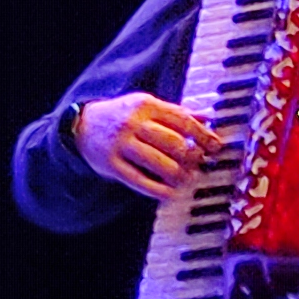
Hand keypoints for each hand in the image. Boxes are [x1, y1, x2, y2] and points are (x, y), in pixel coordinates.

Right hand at [70, 91, 220, 202]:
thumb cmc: (122, 116)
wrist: (82, 126)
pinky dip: (158, 189)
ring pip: (157, 162)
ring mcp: (120, 144)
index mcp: (145, 105)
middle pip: (172, 142)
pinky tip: (170, 193)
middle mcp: (132, 123)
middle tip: (200, 163)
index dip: (202, 135)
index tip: (216, 146)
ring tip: (187, 178)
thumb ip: (175, 112)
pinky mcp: (111, 164)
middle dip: (191, 156)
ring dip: (178, 174)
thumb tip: (208, 117)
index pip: (181, 120)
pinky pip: (138, 180)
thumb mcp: (146, 107)